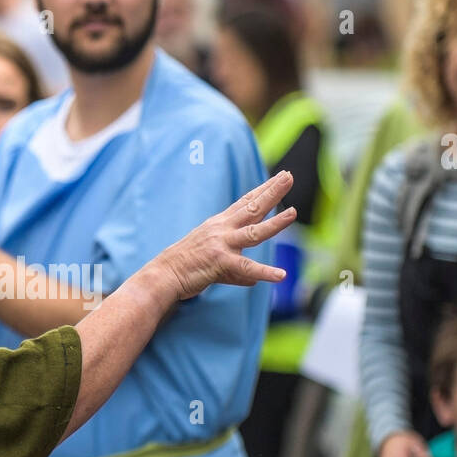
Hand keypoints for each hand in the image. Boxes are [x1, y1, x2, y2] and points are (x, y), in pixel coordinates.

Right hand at [152, 171, 297, 300]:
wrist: (164, 274)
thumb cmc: (185, 266)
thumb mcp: (213, 261)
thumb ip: (237, 270)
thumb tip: (252, 280)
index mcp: (220, 224)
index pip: (245, 203)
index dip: (263, 190)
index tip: (279, 178)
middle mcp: (222, 229)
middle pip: (252, 208)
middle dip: (272, 192)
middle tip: (288, 176)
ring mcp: (222, 244)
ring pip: (254, 232)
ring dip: (275, 223)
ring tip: (292, 213)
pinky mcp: (221, 262)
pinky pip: (247, 268)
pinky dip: (265, 272)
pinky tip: (281, 275)